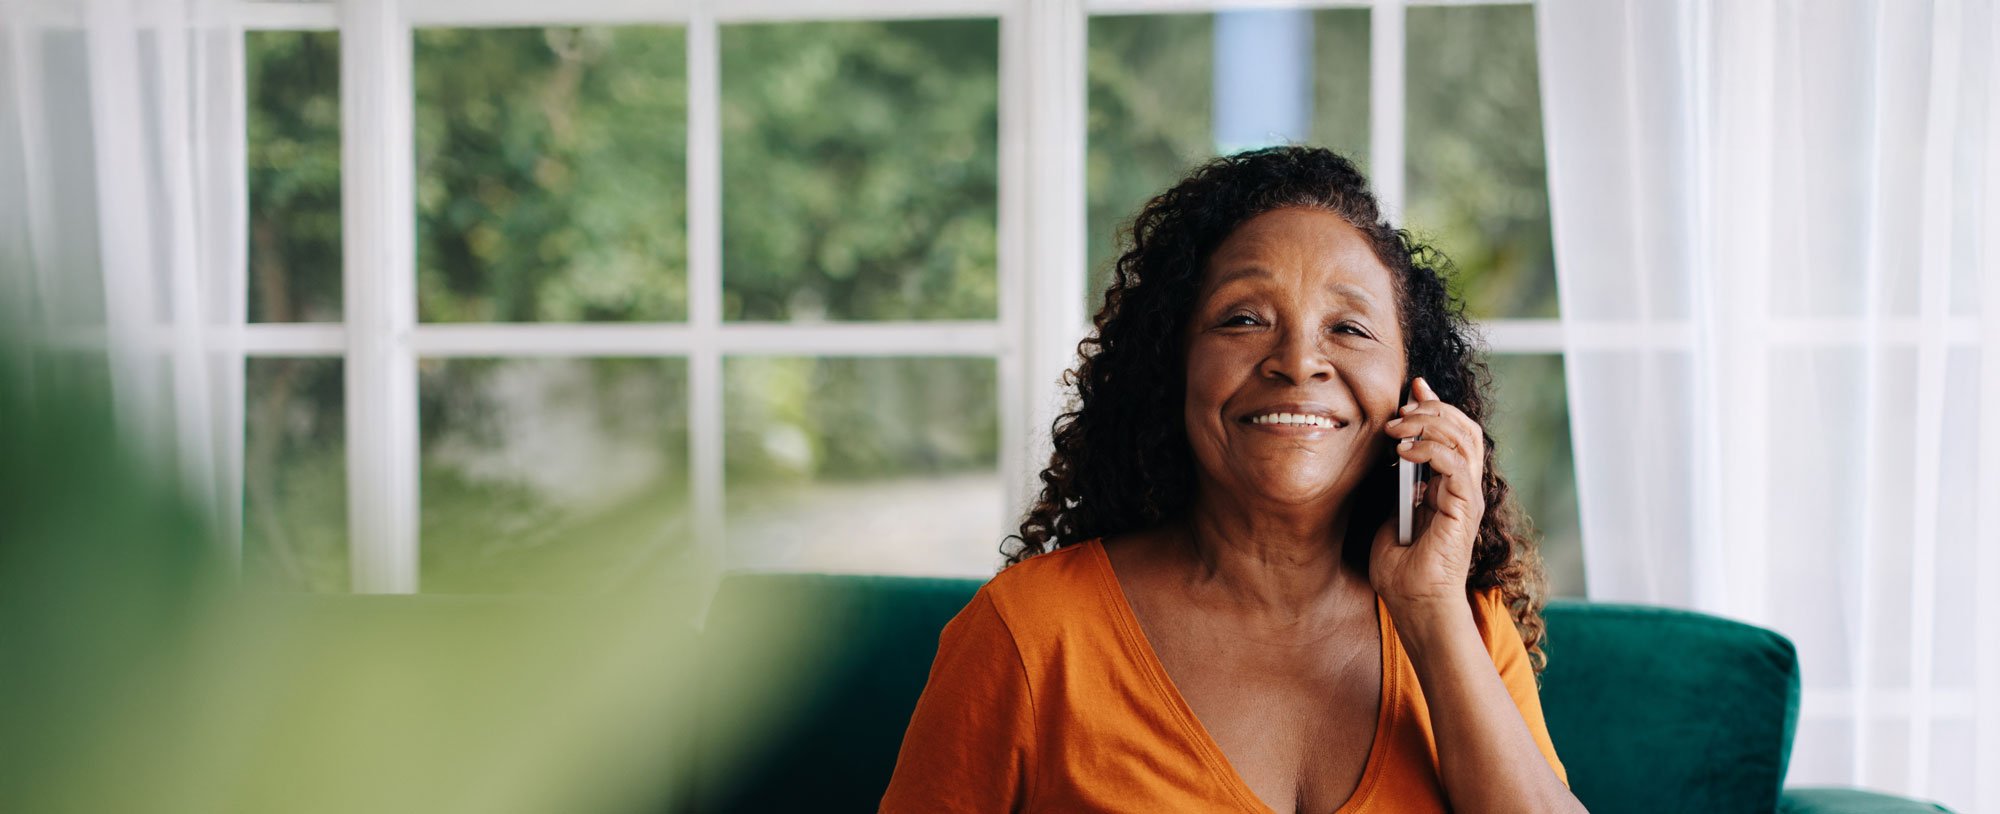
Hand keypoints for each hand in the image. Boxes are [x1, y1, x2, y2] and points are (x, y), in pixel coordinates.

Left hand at [1371, 376, 1485, 610]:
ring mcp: (1467, 497)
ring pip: (1463, 438)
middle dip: (1432, 406)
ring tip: (1398, 426)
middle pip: (1463, 427)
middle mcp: (1464, 488)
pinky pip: (1455, 463)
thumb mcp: (1390, 517)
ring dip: (1428, 423)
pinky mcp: (1464, 508)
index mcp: (1450, 487)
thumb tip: (1389, 460)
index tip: (1412, 386)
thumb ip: (1396, 490)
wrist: (1415, 604)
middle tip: (1401, 405)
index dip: (1435, 404)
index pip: (1453, 433)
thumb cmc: (1403, 571)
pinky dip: (1430, 449)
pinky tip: (1404, 452)